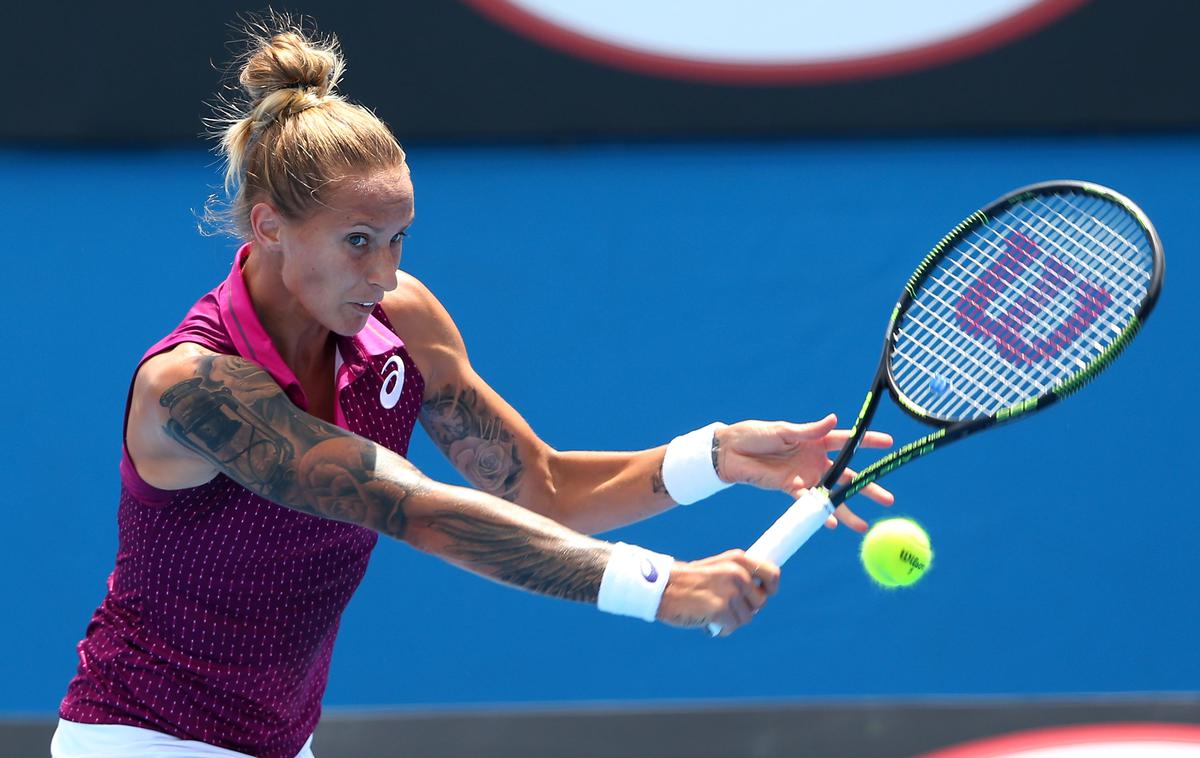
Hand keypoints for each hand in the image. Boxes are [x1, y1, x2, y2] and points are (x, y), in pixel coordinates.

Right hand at [657, 550, 780, 636]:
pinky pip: (732, 627)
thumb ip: (737, 576)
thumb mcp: (716, 568)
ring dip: (732, 620)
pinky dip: (722, 628)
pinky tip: (708, 621)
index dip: (771, 587)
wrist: (662, 587)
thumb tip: (761, 592)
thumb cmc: (688, 581)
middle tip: (726, 606)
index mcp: (737, 560)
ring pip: (747, 617)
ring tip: (713, 612)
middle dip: (746, 608)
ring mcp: (730, 592)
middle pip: (760, 601)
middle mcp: (737, 574)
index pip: (772, 574)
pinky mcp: (721, 610)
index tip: (766, 593)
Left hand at [714, 414, 893, 532]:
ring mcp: (805, 476)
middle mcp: (815, 460)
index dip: (868, 442)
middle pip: (847, 476)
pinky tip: (831, 524)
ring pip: (831, 496)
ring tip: (863, 526)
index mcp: (816, 440)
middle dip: (867, 488)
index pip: (847, 441)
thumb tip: (833, 419)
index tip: (889, 443)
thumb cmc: (756, 435)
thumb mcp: (783, 430)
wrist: (731, 452)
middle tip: (888, 500)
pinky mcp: (791, 489)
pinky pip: (809, 503)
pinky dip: (820, 513)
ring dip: (847, 510)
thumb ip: (809, 430)